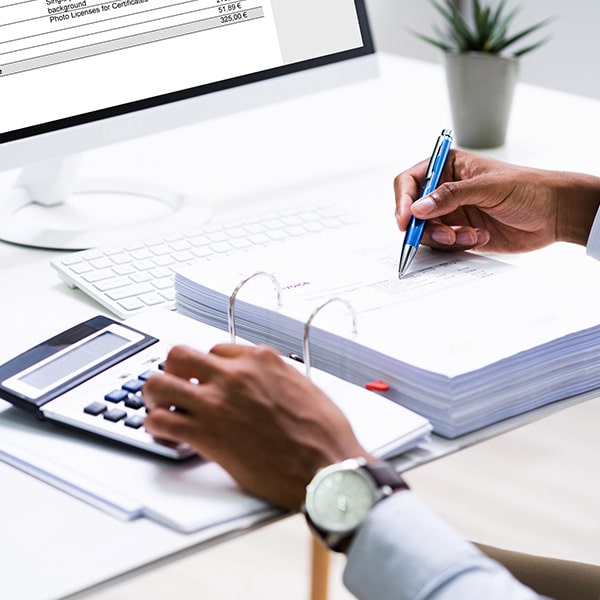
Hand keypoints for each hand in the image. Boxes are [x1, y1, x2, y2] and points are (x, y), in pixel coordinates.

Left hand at [143, 344, 370, 510]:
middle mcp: (234, 375)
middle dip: (174, 370)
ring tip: (161, 407)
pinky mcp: (206, 435)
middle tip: (178, 385)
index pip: (217, 349)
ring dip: (155, 395)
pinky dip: (155, 426)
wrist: (327, 467)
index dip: (209, 367)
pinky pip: (159, 421)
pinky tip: (165, 433)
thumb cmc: (324, 434)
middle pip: (180, 354)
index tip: (208, 379)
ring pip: (158, 383)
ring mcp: (217, 403)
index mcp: (261, 360)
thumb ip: (275, 377)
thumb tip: (262, 380)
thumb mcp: (305, 387)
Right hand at [394, 149, 599, 252]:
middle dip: (426, 226)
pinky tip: (480, 237)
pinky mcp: (459, 234)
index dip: (403, 201)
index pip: (410, 182)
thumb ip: (450, 195)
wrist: (554, 214)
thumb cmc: (528, 188)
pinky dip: (458, 245)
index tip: (405, 220)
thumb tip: (417, 208)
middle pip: (413, 212)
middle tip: (446, 234)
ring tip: (470, 235)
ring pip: (426, 232)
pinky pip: (443, 245)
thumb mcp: (488, 187)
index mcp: (448, 167)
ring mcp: (451, 214)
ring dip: (445, 238)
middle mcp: (445, 191)